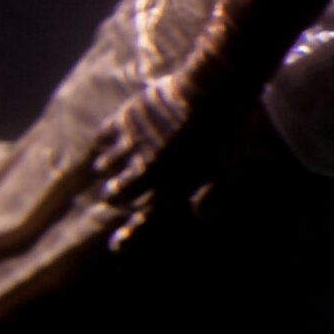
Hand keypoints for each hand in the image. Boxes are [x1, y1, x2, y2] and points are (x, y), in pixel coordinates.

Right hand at [89, 70, 235, 239]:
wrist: (218, 89)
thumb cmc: (231, 128)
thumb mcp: (230, 166)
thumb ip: (214, 193)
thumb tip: (200, 214)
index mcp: (175, 186)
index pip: (146, 219)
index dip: (130, 236)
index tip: (118, 244)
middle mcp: (149, 172)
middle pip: (116, 195)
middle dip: (116, 195)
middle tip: (116, 191)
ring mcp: (134, 147)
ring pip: (105, 167)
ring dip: (108, 167)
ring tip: (111, 163)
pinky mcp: (125, 121)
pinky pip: (102, 139)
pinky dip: (104, 141)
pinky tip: (109, 138)